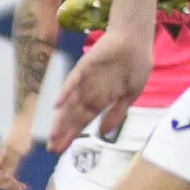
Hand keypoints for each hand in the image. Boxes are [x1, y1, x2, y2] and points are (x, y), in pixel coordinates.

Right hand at [0, 125, 35, 189]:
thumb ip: (11, 163)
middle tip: (20, 187)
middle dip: (6, 186)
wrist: (24, 126)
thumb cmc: (20, 135)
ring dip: (11, 187)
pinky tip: (24, 186)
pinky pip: (9, 178)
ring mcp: (3, 164)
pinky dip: (15, 183)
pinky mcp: (10, 164)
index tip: (8, 177)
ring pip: (2, 181)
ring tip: (23, 188)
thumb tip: (5, 176)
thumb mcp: (18, 149)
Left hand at [48, 28, 150, 148]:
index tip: (62, 150)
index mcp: (102, 99)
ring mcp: (86, 80)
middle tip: (52, 149)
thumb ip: (117, 113)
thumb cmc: (137, 64)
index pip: (84, 120)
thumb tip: (103, 134)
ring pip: (70, 103)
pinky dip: (66, 92)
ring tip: (53, 136)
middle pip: (74, 116)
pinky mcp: (84, 66)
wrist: (137, 39)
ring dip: (61, 119)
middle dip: (63, 132)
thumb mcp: (131, 94)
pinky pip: (73, 80)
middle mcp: (90, 91)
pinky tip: (57, 106)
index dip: (73, 134)